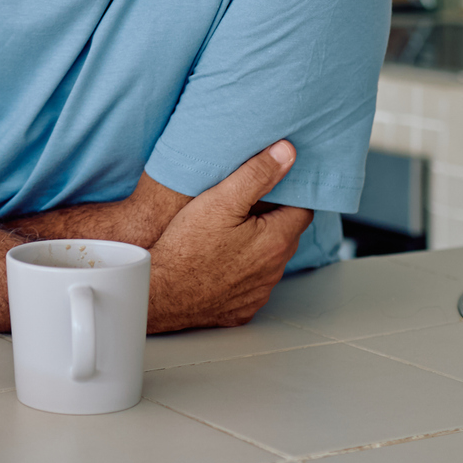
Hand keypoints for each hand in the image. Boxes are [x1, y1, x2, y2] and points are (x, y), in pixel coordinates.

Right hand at [147, 141, 311, 332]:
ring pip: (269, 261)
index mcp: (275, 241)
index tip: (273, 186)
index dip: (290, 194)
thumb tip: (286, 153)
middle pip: (286, 235)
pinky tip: (220, 260)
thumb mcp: (221, 199)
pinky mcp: (242, 309)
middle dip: (273, 217)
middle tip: (247, 203)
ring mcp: (258, 293)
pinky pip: (252, 285)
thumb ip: (257, 174)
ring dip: (259, 246)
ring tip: (230, 231)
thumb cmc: (186, 247)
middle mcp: (273, 271)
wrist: (159, 293)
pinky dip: (243, 271)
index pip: (303, 210)